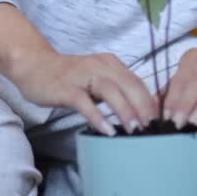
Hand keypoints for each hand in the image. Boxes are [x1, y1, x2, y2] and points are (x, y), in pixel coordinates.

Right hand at [10, 51, 157, 136]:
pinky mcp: (66, 88)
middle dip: (145, 107)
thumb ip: (115, 91)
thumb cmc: (68, 77)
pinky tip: (106, 131)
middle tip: (154, 129)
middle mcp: (100, 66)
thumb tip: (138, 114)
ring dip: (126, 111)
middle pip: (129, 85)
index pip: (137, 82)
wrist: (34, 65)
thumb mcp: (97, 80)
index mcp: (111, 64)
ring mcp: (82, 76)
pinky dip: (97, 116)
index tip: (162, 122)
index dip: (151, 102)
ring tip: (136, 130)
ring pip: (111, 91)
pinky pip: (84, 102)